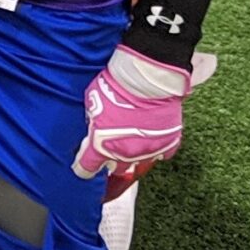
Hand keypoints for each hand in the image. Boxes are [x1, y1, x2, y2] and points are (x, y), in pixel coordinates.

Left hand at [72, 44, 215, 183]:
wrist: (147, 81)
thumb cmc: (115, 87)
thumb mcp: (91, 101)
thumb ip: (92, 119)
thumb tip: (94, 124)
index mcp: (100, 146)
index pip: (86, 168)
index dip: (82, 168)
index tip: (81, 167)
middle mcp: (124, 154)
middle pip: (116, 168)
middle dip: (111, 160)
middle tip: (110, 146)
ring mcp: (148, 151)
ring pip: (139, 162)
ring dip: (134, 152)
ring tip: (132, 138)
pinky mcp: (168, 144)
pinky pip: (162, 153)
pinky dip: (157, 148)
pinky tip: (152, 137)